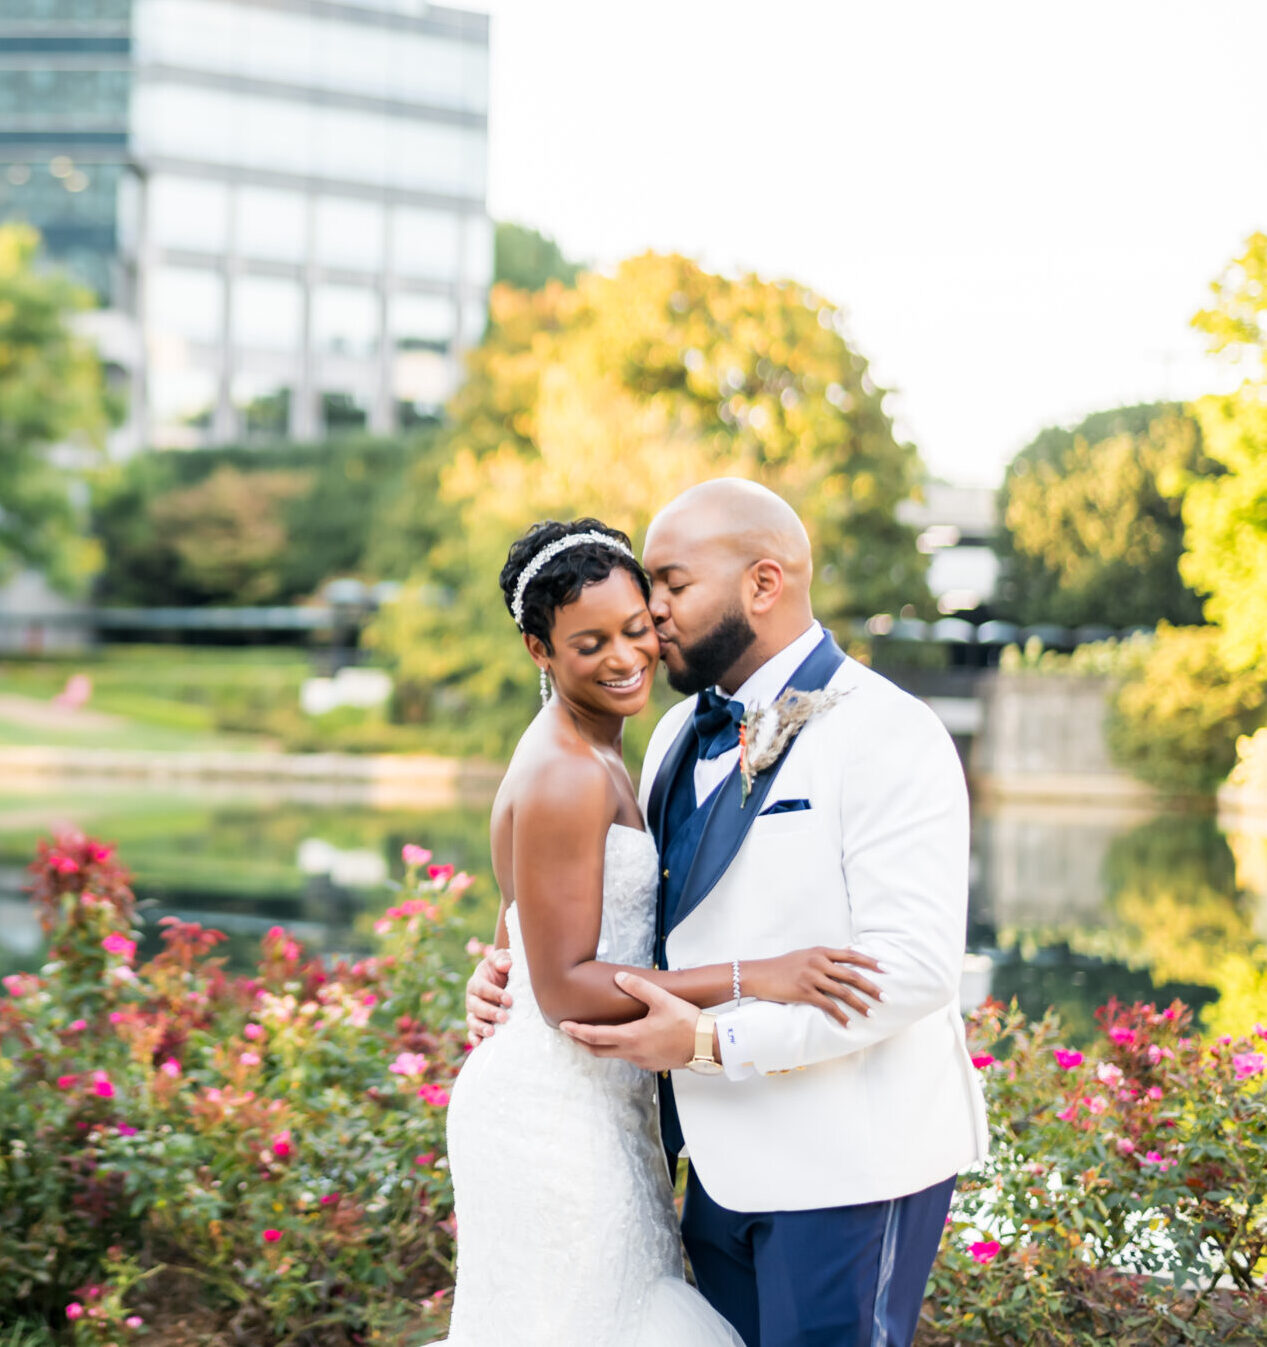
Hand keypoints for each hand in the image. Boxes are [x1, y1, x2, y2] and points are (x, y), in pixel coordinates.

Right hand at [465, 950, 511, 1045]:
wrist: (501, 978)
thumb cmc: (501, 967)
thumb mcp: (501, 958)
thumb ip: (502, 959)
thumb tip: (506, 965)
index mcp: (476, 982)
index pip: (482, 988)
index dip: (495, 994)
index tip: (510, 1000)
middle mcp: (472, 998)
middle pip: (476, 1007)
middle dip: (490, 1012)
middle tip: (505, 1018)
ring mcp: (473, 1013)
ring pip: (472, 1021)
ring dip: (481, 1027)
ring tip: (492, 1032)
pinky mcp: (477, 1024)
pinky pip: (472, 1033)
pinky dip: (474, 1038)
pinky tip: (480, 1044)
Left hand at [560, 972, 696, 1071]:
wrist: (709, 1044)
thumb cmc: (687, 1022)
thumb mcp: (662, 999)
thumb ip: (639, 987)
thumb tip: (620, 977)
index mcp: (632, 1037)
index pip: (595, 1036)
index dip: (576, 1031)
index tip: (563, 1026)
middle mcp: (633, 1053)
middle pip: (598, 1051)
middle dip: (581, 1042)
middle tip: (569, 1032)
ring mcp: (643, 1061)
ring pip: (614, 1055)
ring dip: (600, 1045)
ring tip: (593, 1033)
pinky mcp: (653, 1064)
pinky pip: (630, 1056)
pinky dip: (618, 1048)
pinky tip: (624, 1038)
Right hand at [743, 947, 882, 1028]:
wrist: (758, 974)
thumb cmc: (781, 965)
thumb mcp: (805, 954)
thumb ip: (825, 955)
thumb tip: (848, 952)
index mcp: (821, 951)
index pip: (852, 955)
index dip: (870, 962)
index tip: (886, 970)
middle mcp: (819, 962)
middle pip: (852, 975)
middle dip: (872, 987)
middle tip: (886, 998)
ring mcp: (812, 977)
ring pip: (843, 992)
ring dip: (860, 1005)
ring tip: (872, 1014)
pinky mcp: (804, 992)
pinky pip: (828, 1006)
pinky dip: (841, 1016)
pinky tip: (849, 1024)